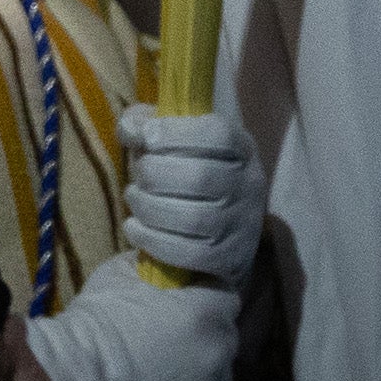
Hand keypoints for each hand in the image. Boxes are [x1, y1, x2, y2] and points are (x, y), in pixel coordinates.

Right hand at [28, 252, 236, 380]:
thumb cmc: (97, 322)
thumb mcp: (121, 273)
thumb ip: (157, 268)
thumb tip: (164, 264)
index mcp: (207, 310)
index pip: (224, 297)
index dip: (204, 299)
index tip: (184, 305)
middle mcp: (222, 350)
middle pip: (223, 336)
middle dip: (203, 335)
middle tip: (169, 340)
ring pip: (217, 373)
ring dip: (198, 369)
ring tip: (163, 373)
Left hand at [118, 104, 267, 283]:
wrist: (216, 227)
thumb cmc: (184, 171)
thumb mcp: (170, 139)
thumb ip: (146, 123)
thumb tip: (131, 129)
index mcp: (240, 147)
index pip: (219, 134)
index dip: (176, 133)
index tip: (146, 137)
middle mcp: (249, 184)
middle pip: (200, 177)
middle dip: (154, 174)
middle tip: (138, 176)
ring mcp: (243, 224)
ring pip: (193, 218)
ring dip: (149, 207)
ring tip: (134, 199)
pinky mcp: (230, 258)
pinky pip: (189, 253)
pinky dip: (153, 241)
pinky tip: (135, 229)